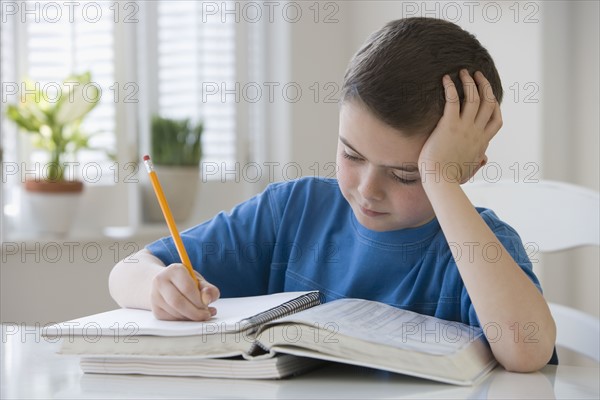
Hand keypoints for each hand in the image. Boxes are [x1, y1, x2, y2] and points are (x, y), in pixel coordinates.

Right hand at [150, 263, 220, 320]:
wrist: (166, 283)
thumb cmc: (185, 281)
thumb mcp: (199, 280)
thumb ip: (208, 289)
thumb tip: (208, 299)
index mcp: (174, 270)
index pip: (187, 288)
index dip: (200, 300)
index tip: (208, 305)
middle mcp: (161, 281)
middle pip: (178, 302)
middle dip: (195, 312)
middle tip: (206, 315)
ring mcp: (155, 296)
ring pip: (174, 312)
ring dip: (191, 317)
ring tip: (200, 314)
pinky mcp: (155, 309)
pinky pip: (171, 319)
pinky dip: (184, 320)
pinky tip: (190, 315)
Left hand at [418, 69, 502, 183]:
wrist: (440, 183)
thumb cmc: (451, 179)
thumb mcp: (470, 171)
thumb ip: (478, 163)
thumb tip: (485, 159)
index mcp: (482, 143)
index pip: (496, 120)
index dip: (495, 105)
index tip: (490, 95)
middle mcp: (477, 133)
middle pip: (489, 103)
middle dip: (485, 86)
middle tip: (478, 74)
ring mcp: (465, 128)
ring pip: (474, 98)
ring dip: (470, 82)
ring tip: (464, 72)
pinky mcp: (449, 126)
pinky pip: (453, 101)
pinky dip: (451, 87)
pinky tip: (446, 79)